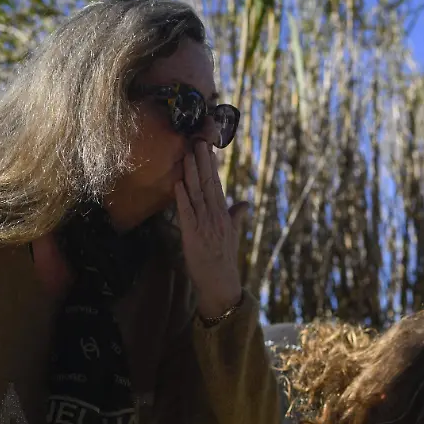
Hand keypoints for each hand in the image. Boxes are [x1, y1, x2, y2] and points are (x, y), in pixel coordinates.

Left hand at [175, 143, 248, 318]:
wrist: (220, 282)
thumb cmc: (224, 260)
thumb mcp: (233, 235)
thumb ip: (237, 216)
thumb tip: (245, 204)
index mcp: (224, 214)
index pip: (216, 184)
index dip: (211, 165)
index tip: (207, 147)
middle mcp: (215, 216)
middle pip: (208, 184)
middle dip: (202, 162)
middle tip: (198, 140)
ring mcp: (205, 224)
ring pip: (198, 194)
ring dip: (192, 173)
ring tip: (187, 154)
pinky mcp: (193, 235)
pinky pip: (187, 213)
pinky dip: (182, 198)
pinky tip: (178, 183)